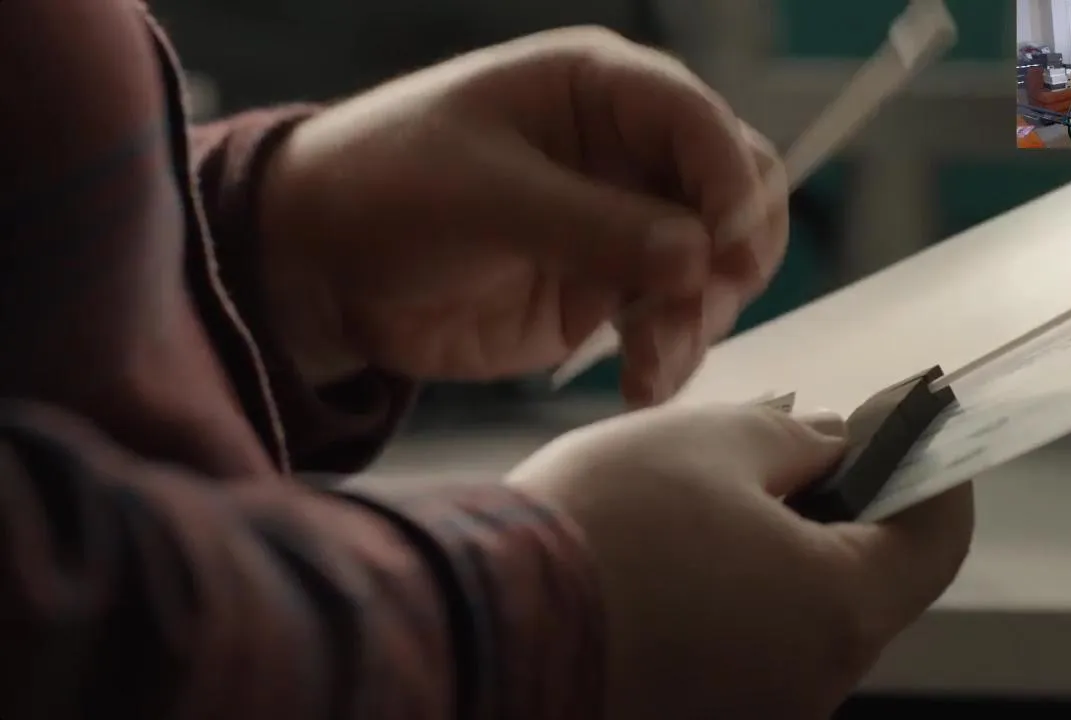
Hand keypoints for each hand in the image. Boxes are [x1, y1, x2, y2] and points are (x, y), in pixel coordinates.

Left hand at [259, 27, 786, 405]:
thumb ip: (593, 224)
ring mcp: (623, 228)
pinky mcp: (605, 294)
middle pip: (735, 196)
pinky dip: (668, 356)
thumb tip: (698, 259)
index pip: (703, 126)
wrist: (321, 271)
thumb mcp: (484, 194)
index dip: (731, 186)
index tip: (728, 255)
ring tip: (649, 367)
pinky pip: (668, 323)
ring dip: (696, 320)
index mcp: (601, 90)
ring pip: (711, 271)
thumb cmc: (385, 189)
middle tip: (690, 308)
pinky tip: (642, 386)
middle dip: (728, 258)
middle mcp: (628, 155)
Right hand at [507, 404, 974, 718]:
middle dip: (839, 506)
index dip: (931, 469)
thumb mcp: (708, 442)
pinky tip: (666, 555)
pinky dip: (726, 599)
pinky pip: (739, 653)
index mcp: (838, 611)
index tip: (904, 425)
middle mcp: (811, 686)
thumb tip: (832, 443)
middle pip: (863, 582)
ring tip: (706, 496)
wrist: (473, 627)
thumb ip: (794, 435)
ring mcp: (751, 716)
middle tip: (790, 446)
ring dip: (774, 553)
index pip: (937, 538)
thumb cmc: (598, 526)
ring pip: (794, 618)